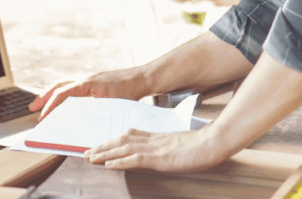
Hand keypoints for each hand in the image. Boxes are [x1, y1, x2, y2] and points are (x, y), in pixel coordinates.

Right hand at [28, 68, 148, 120]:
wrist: (142, 78)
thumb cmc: (130, 90)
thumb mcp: (111, 103)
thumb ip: (94, 112)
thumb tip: (80, 122)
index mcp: (86, 83)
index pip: (62, 93)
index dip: (50, 106)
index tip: (43, 116)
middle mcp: (84, 78)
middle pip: (57, 86)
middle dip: (43, 97)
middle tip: (32, 108)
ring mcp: (88, 78)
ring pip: (63, 84)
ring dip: (51, 94)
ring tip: (41, 104)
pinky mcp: (93, 82)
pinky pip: (72, 86)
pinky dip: (62, 93)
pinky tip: (62, 101)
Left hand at [84, 128, 229, 171]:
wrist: (215, 142)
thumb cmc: (204, 146)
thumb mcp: (182, 146)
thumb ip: (169, 148)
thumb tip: (162, 153)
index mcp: (158, 138)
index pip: (130, 137)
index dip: (113, 140)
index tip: (100, 144)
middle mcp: (154, 141)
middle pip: (122, 141)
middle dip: (103, 146)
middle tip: (86, 152)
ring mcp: (156, 148)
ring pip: (124, 148)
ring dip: (105, 153)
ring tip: (91, 157)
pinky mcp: (161, 157)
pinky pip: (136, 159)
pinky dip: (120, 161)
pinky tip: (109, 165)